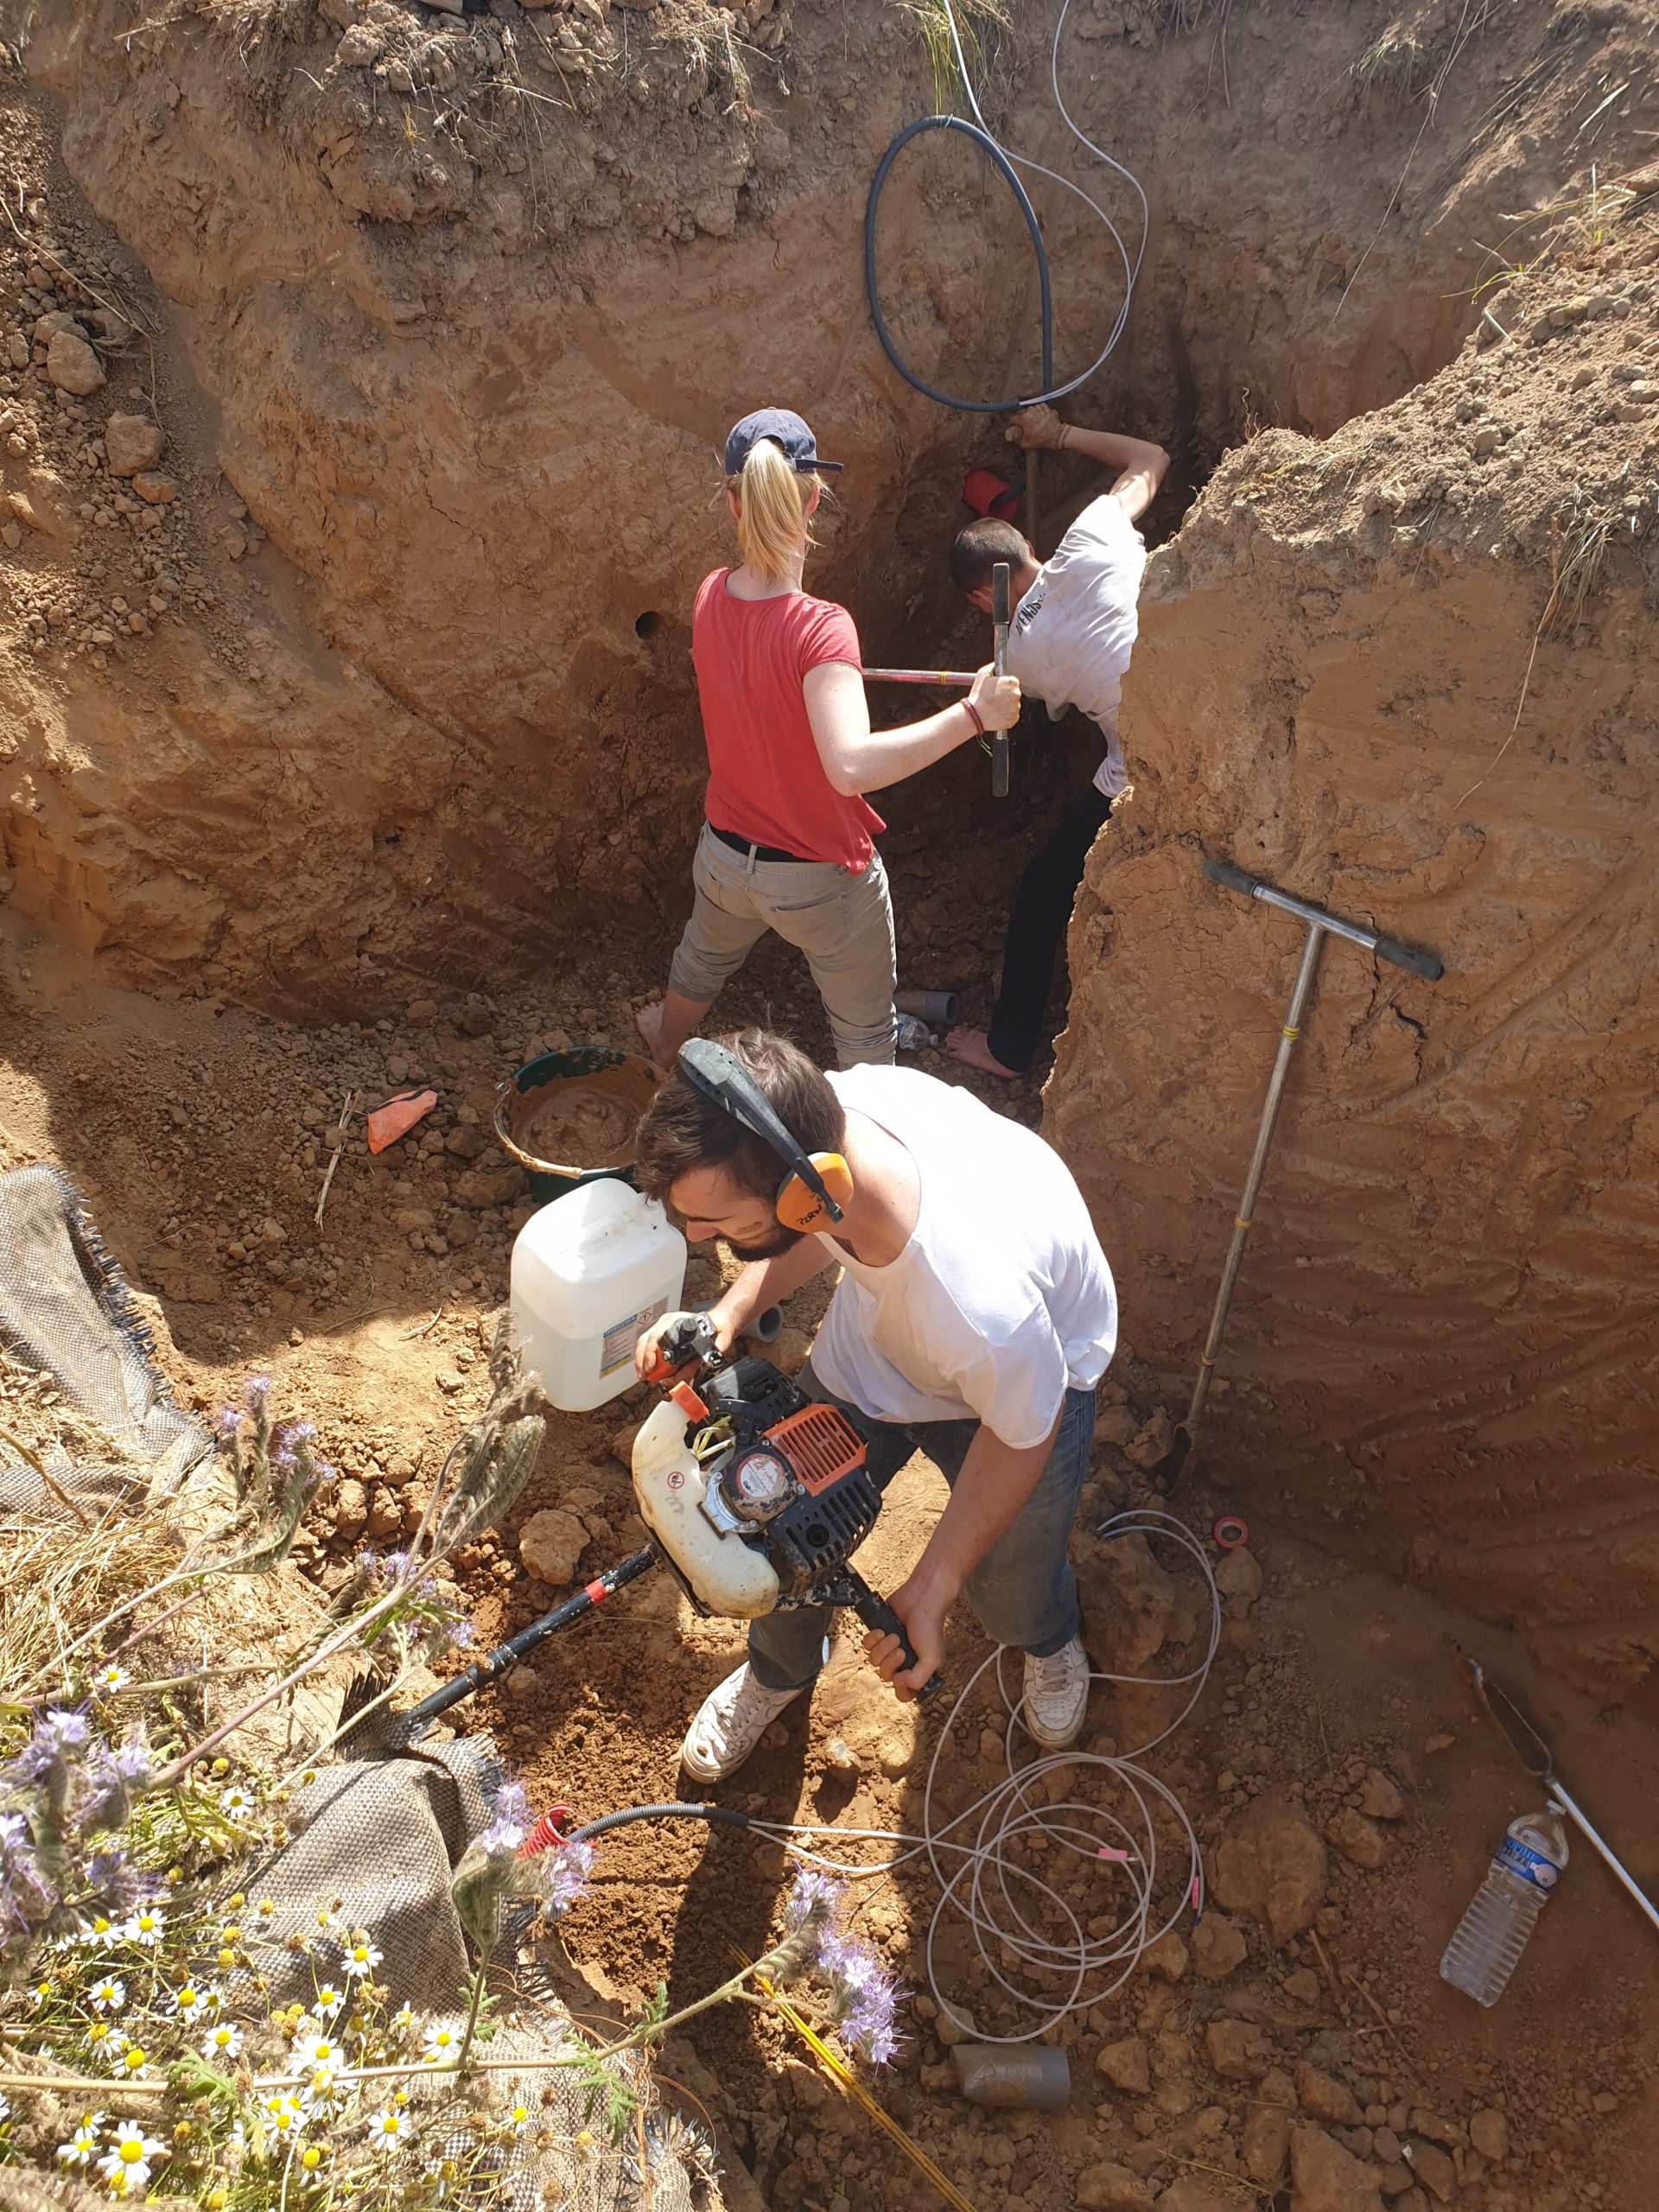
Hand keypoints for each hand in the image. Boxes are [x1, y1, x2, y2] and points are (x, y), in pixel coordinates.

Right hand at [634, 1308, 727, 1382]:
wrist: (721, 1323)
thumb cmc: (716, 1333)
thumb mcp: (708, 1352)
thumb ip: (692, 1367)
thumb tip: (676, 1380)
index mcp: (678, 1322)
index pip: (656, 1337)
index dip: (650, 1355)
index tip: (651, 1368)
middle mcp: (668, 1321)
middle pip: (646, 1339)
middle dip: (642, 1360)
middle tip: (645, 1375)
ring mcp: (664, 1323)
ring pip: (644, 1340)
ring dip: (641, 1359)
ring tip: (643, 1373)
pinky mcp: (663, 1328)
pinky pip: (648, 1341)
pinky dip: (644, 1355)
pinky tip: (646, 1366)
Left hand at [861, 1574, 947, 1703]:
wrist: (920, 1598)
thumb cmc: (929, 1626)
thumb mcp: (932, 1658)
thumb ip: (918, 1679)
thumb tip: (898, 1683)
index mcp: (917, 1670)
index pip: (904, 1694)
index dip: (900, 1688)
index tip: (902, 1675)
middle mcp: (903, 1661)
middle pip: (885, 1676)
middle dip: (890, 1662)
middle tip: (901, 1649)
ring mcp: (889, 1648)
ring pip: (874, 1661)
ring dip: (883, 1648)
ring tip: (894, 1635)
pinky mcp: (879, 1634)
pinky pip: (866, 1645)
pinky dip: (873, 1638)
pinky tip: (883, 1630)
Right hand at [967, 661, 1020, 731]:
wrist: (975, 715)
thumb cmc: (978, 695)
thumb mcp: (982, 674)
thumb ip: (993, 667)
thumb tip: (996, 664)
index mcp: (1012, 682)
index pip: (1013, 682)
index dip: (1004, 685)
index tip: (997, 689)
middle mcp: (1017, 694)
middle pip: (1014, 693)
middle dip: (1006, 695)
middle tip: (994, 698)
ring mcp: (1016, 707)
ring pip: (1013, 704)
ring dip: (1006, 705)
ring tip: (994, 707)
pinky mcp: (1014, 718)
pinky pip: (1012, 715)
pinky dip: (1006, 715)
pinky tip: (996, 713)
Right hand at [1005, 402, 1064, 451]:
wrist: (1056, 435)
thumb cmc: (1042, 439)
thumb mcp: (1025, 443)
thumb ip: (1017, 440)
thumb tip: (1014, 438)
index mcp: (1023, 418)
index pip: (1012, 419)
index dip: (1012, 424)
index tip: (1014, 426)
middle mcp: (1030, 411)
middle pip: (1020, 412)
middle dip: (1020, 418)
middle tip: (1023, 424)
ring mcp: (1038, 408)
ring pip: (1029, 409)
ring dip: (1030, 414)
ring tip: (1033, 422)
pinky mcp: (1045, 407)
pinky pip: (1038, 408)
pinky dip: (1038, 412)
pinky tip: (1039, 418)